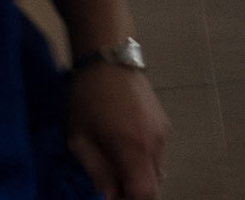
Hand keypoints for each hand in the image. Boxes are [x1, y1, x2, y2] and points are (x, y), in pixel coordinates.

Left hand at [67, 63, 166, 199]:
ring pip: (156, 172)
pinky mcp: (163, 124)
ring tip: (113, 172)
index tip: (114, 199)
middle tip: (110, 189)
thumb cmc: (88, 97)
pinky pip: (156, 156)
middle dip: (133, 194)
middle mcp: (156, 143)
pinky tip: (122, 154)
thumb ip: (98, 172)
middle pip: (154, 186)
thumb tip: (109, 197)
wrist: (110, 58)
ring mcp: (163, 132)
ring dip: (137, 179)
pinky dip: (141, 165)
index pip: (145, 193)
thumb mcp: (80, 139)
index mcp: (134, 148)